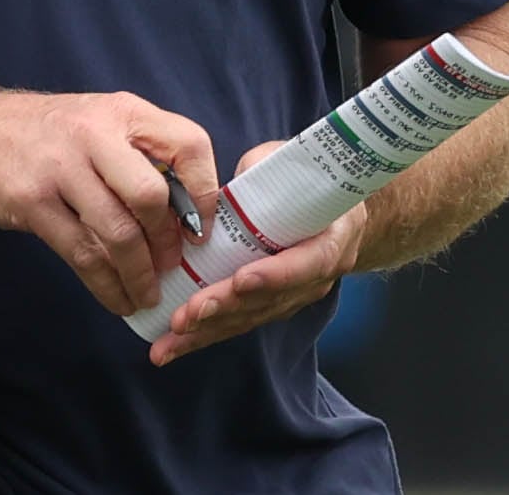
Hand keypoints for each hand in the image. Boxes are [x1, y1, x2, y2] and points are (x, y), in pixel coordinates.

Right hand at [0, 89, 218, 317]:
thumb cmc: (45, 133)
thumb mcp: (98, 122)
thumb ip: (138, 154)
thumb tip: (186, 215)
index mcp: (122, 111)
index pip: (188, 144)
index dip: (205, 192)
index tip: (200, 228)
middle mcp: (94, 134)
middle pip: (151, 196)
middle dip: (167, 243)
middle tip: (171, 267)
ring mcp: (60, 168)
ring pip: (117, 233)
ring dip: (138, 275)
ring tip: (145, 295)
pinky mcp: (32, 202)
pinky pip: (81, 253)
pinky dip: (105, 285)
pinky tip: (116, 298)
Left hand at [147, 141, 367, 366]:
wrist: (338, 217)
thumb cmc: (312, 183)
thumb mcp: (293, 164)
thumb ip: (260, 170)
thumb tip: (222, 185)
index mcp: (330, 241)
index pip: (307, 264)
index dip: (274, 275)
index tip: (241, 280)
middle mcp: (314, 279)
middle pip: (270, 300)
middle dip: (225, 308)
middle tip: (188, 315)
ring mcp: (293, 298)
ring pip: (249, 318)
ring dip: (208, 330)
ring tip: (169, 340)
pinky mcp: (270, 306)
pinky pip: (238, 323)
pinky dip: (205, 334)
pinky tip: (172, 345)